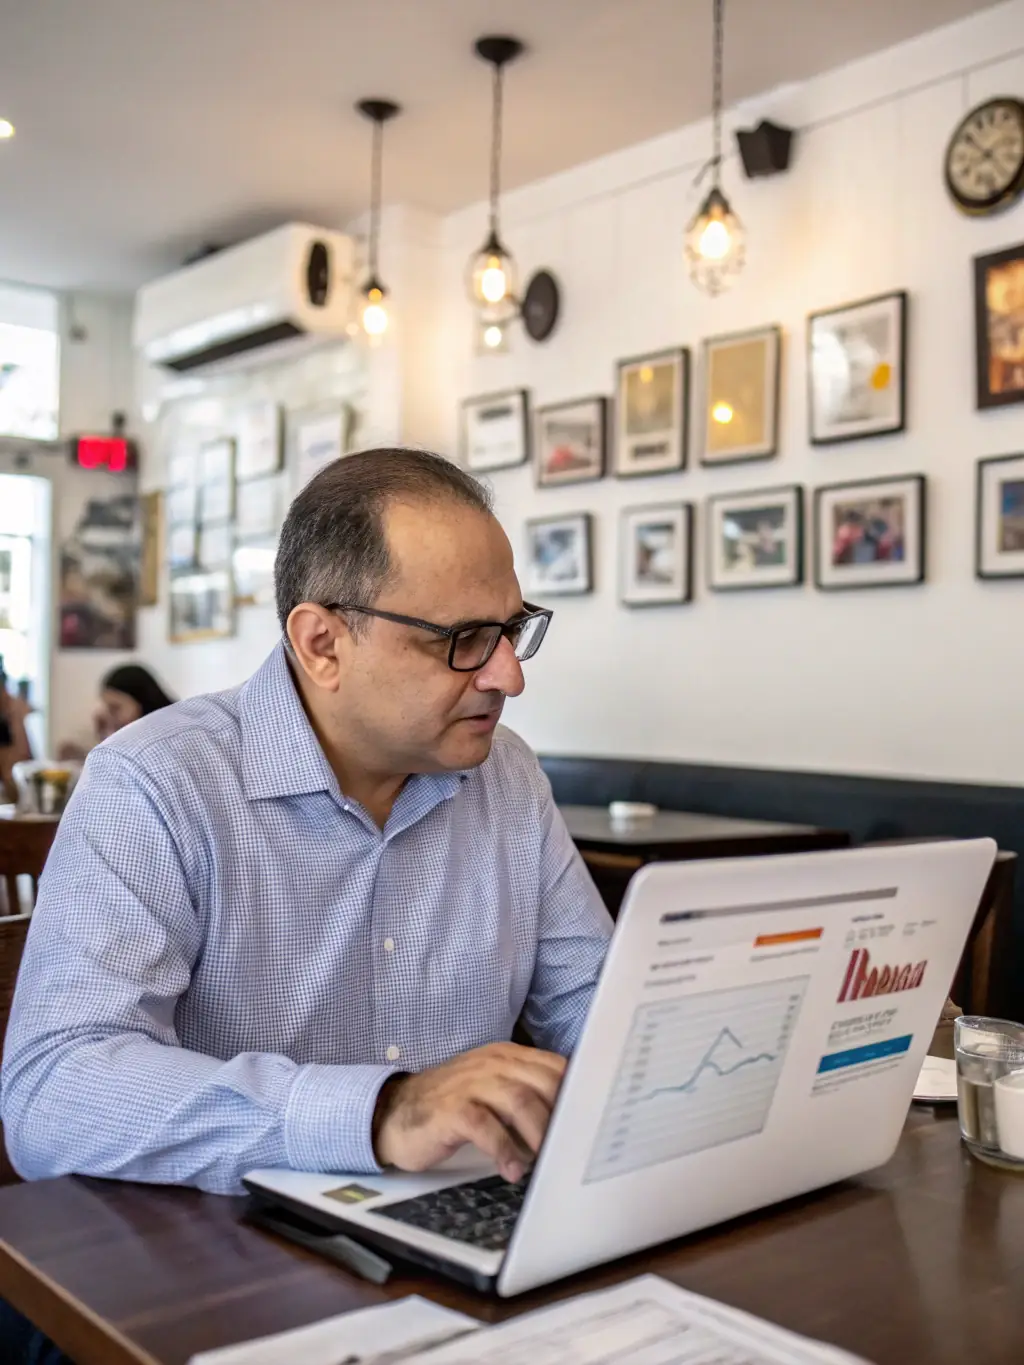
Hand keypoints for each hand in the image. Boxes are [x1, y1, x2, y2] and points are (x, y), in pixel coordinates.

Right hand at [372, 1043, 566, 1181]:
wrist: (394, 1112)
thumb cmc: (452, 1107)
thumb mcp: (492, 1091)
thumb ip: (527, 1095)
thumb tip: (572, 1119)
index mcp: (506, 1056)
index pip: (555, 1067)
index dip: (578, 1093)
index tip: (594, 1121)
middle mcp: (492, 1064)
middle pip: (543, 1083)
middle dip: (563, 1117)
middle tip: (571, 1149)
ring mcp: (470, 1084)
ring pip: (520, 1101)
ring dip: (539, 1135)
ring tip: (545, 1162)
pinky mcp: (450, 1110)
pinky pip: (485, 1126)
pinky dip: (504, 1149)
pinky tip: (511, 1170)